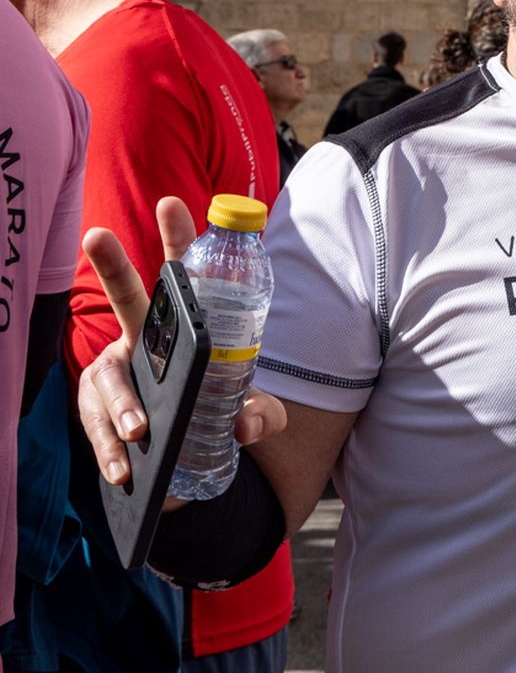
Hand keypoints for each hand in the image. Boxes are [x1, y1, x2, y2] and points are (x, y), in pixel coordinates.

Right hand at [78, 196, 287, 494]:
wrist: (187, 462)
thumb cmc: (216, 415)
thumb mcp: (252, 414)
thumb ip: (260, 417)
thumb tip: (249, 426)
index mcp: (182, 328)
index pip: (180, 279)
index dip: (177, 241)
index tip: (173, 203)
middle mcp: (142, 341)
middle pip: (126, 299)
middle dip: (112, 265)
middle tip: (97, 233)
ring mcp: (117, 375)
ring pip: (109, 378)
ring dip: (123, 401)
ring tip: (140, 429)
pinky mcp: (99, 414)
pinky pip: (99, 428)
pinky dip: (111, 450)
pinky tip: (123, 469)